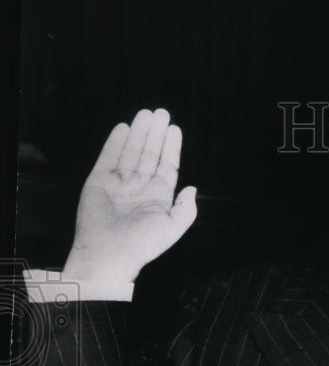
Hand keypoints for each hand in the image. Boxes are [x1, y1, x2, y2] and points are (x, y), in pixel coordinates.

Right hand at [63, 108, 196, 285]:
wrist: (108, 253)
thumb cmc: (142, 244)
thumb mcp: (172, 228)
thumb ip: (186, 210)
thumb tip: (192, 188)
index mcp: (158, 198)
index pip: (167, 167)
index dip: (171, 147)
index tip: (174, 129)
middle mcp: (139, 188)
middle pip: (149, 155)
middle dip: (155, 134)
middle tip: (161, 113)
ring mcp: (119, 184)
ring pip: (131, 152)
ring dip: (139, 133)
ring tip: (146, 114)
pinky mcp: (99, 181)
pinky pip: (108, 157)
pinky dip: (115, 142)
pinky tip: (124, 128)